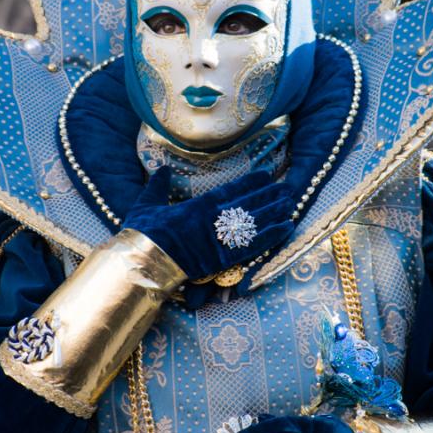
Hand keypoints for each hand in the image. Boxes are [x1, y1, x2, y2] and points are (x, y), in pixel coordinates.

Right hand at [122, 168, 294, 280]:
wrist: (141, 262)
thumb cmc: (141, 234)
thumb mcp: (146, 204)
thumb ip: (157, 186)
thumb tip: (162, 169)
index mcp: (197, 205)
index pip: (230, 190)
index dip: (250, 182)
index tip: (266, 174)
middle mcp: (213, 219)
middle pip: (248, 205)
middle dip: (269, 196)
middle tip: (288, 189)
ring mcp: (220, 239)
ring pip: (255, 223)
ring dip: (275, 213)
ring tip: (292, 205)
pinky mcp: (224, 260)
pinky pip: (254, 246)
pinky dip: (272, 236)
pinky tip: (286, 228)